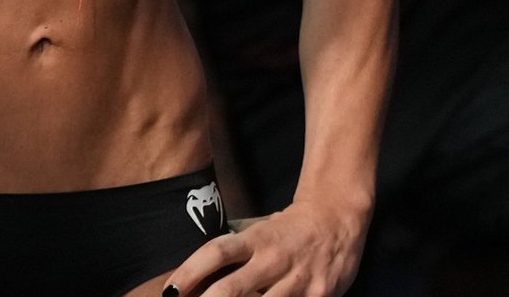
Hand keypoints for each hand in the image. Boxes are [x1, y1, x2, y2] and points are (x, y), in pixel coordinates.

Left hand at [162, 200, 365, 296]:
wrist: (338, 218)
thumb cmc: (290, 229)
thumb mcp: (260, 232)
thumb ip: (237, 254)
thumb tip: (201, 280)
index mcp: (256, 240)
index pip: (216, 253)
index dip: (190, 272)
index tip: (170, 291)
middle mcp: (273, 260)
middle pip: (232, 288)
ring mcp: (297, 281)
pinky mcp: (319, 296)